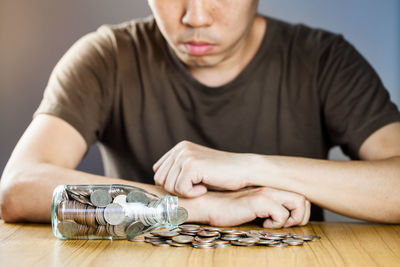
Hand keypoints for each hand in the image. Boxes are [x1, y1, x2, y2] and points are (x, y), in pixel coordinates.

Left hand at [153, 141, 252, 196]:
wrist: (244, 170)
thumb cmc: (222, 174)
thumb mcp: (196, 169)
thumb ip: (178, 171)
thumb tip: (157, 181)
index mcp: (180, 148)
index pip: (159, 172)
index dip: (171, 185)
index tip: (189, 186)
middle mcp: (180, 149)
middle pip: (160, 180)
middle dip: (176, 190)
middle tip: (195, 188)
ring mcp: (185, 156)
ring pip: (169, 187)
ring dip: (186, 193)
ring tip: (202, 186)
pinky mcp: (192, 165)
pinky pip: (180, 190)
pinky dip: (192, 194)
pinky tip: (204, 188)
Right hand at [185, 187, 309, 227]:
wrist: (207, 204)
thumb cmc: (226, 208)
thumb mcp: (250, 206)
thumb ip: (264, 207)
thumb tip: (279, 219)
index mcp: (268, 188)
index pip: (298, 195)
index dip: (299, 211)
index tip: (286, 222)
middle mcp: (270, 188)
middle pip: (303, 198)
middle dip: (301, 216)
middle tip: (286, 225)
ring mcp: (265, 193)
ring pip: (299, 202)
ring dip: (292, 218)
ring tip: (275, 224)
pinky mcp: (259, 201)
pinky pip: (282, 214)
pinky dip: (277, 223)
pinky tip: (263, 224)